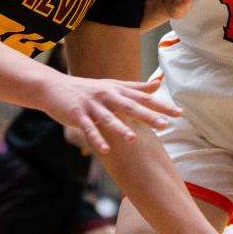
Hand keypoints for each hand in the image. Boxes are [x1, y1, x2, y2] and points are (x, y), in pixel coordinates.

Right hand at [40, 74, 180, 154]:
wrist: (53, 87)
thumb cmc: (87, 89)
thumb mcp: (113, 85)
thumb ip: (136, 87)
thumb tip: (158, 83)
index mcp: (117, 90)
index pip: (143, 98)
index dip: (161, 106)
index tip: (179, 114)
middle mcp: (107, 96)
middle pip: (130, 106)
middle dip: (147, 116)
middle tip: (164, 125)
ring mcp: (92, 105)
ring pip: (108, 118)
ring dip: (120, 128)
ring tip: (133, 139)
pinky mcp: (77, 114)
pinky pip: (88, 128)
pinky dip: (96, 139)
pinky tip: (104, 150)